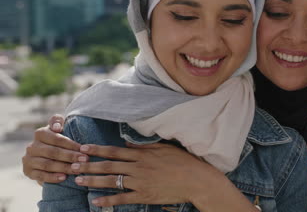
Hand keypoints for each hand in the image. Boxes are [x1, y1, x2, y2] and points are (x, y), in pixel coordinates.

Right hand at [22, 114, 87, 183]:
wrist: (48, 157)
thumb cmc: (59, 140)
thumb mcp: (59, 128)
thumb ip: (58, 122)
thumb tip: (57, 127)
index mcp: (40, 133)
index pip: (57, 139)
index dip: (71, 144)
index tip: (85, 149)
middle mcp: (32, 146)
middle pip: (53, 152)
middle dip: (70, 156)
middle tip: (85, 160)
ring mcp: (28, 159)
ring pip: (47, 164)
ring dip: (64, 167)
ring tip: (78, 170)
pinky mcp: (27, 171)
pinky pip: (40, 176)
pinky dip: (52, 177)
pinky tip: (64, 178)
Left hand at [71, 142, 219, 206]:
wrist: (196, 180)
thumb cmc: (182, 162)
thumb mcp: (164, 148)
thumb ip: (145, 145)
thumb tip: (127, 141)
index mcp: (143, 154)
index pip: (115, 151)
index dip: (98, 150)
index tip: (83, 148)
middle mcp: (138, 167)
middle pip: (109, 165)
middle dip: (89, 165)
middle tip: (73, 164)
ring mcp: (140, 182)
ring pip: (112, 181)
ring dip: (93, 180)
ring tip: (79, 180)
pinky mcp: (144, 196)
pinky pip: (122, 198)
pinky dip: (108, 200)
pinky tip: (95, 201)